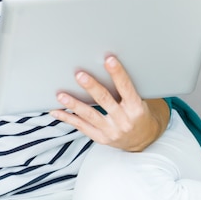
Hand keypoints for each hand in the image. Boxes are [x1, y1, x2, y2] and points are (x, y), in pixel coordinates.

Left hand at [50, 56, 169, 151]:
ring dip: (74, 104)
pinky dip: (68, 118)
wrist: (144, 140)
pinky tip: (56, 111)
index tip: (109, 60)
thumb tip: (108, 65)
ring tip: (61, 95)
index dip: (118, 73)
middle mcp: (124, 121)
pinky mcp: (101, 138)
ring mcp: (111, 131)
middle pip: (105, 100)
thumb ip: (125, 88)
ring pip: (89, 115)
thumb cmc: (139, 113)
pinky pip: (82, 127)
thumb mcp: (140, 100)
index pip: (126, 88)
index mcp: (136, 108)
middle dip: (91, 87)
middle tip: (79, 75)